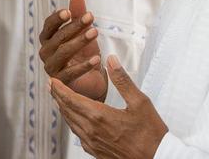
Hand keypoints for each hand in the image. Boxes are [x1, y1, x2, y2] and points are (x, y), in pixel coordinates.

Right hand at [39, 0, 107, 99]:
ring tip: (94, 32)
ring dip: (79, 42)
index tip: (68, 11)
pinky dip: (83, 65)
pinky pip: (70, 73)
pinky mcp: (61, 83)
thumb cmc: (84, 54)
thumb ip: (79, 14)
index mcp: (49, 39)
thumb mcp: (84, 32)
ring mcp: (51, 69)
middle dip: (74, 27)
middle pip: (57, 38)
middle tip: (90, 17)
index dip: (56, 18)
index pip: (48, 26)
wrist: (92, 81)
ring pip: (62, 53)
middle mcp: (46, 53)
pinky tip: (97, 58)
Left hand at [50, 56, 167, 158]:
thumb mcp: (140, 102)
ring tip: (60, 98)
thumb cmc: (151, 133)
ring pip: (71, 123)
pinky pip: (78, 134)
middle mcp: (91, 131)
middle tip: (52, 85)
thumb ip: (122, 80)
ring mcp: (92, 143)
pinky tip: (76, 118)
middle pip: (66, 110)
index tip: (51, 79)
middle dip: (58, 96)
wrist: (157, 158)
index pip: (71, 99)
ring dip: (64, 109)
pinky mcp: (96, 151)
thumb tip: (111, 60)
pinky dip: (72, 122)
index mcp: (99, 116)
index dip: (59, 88)